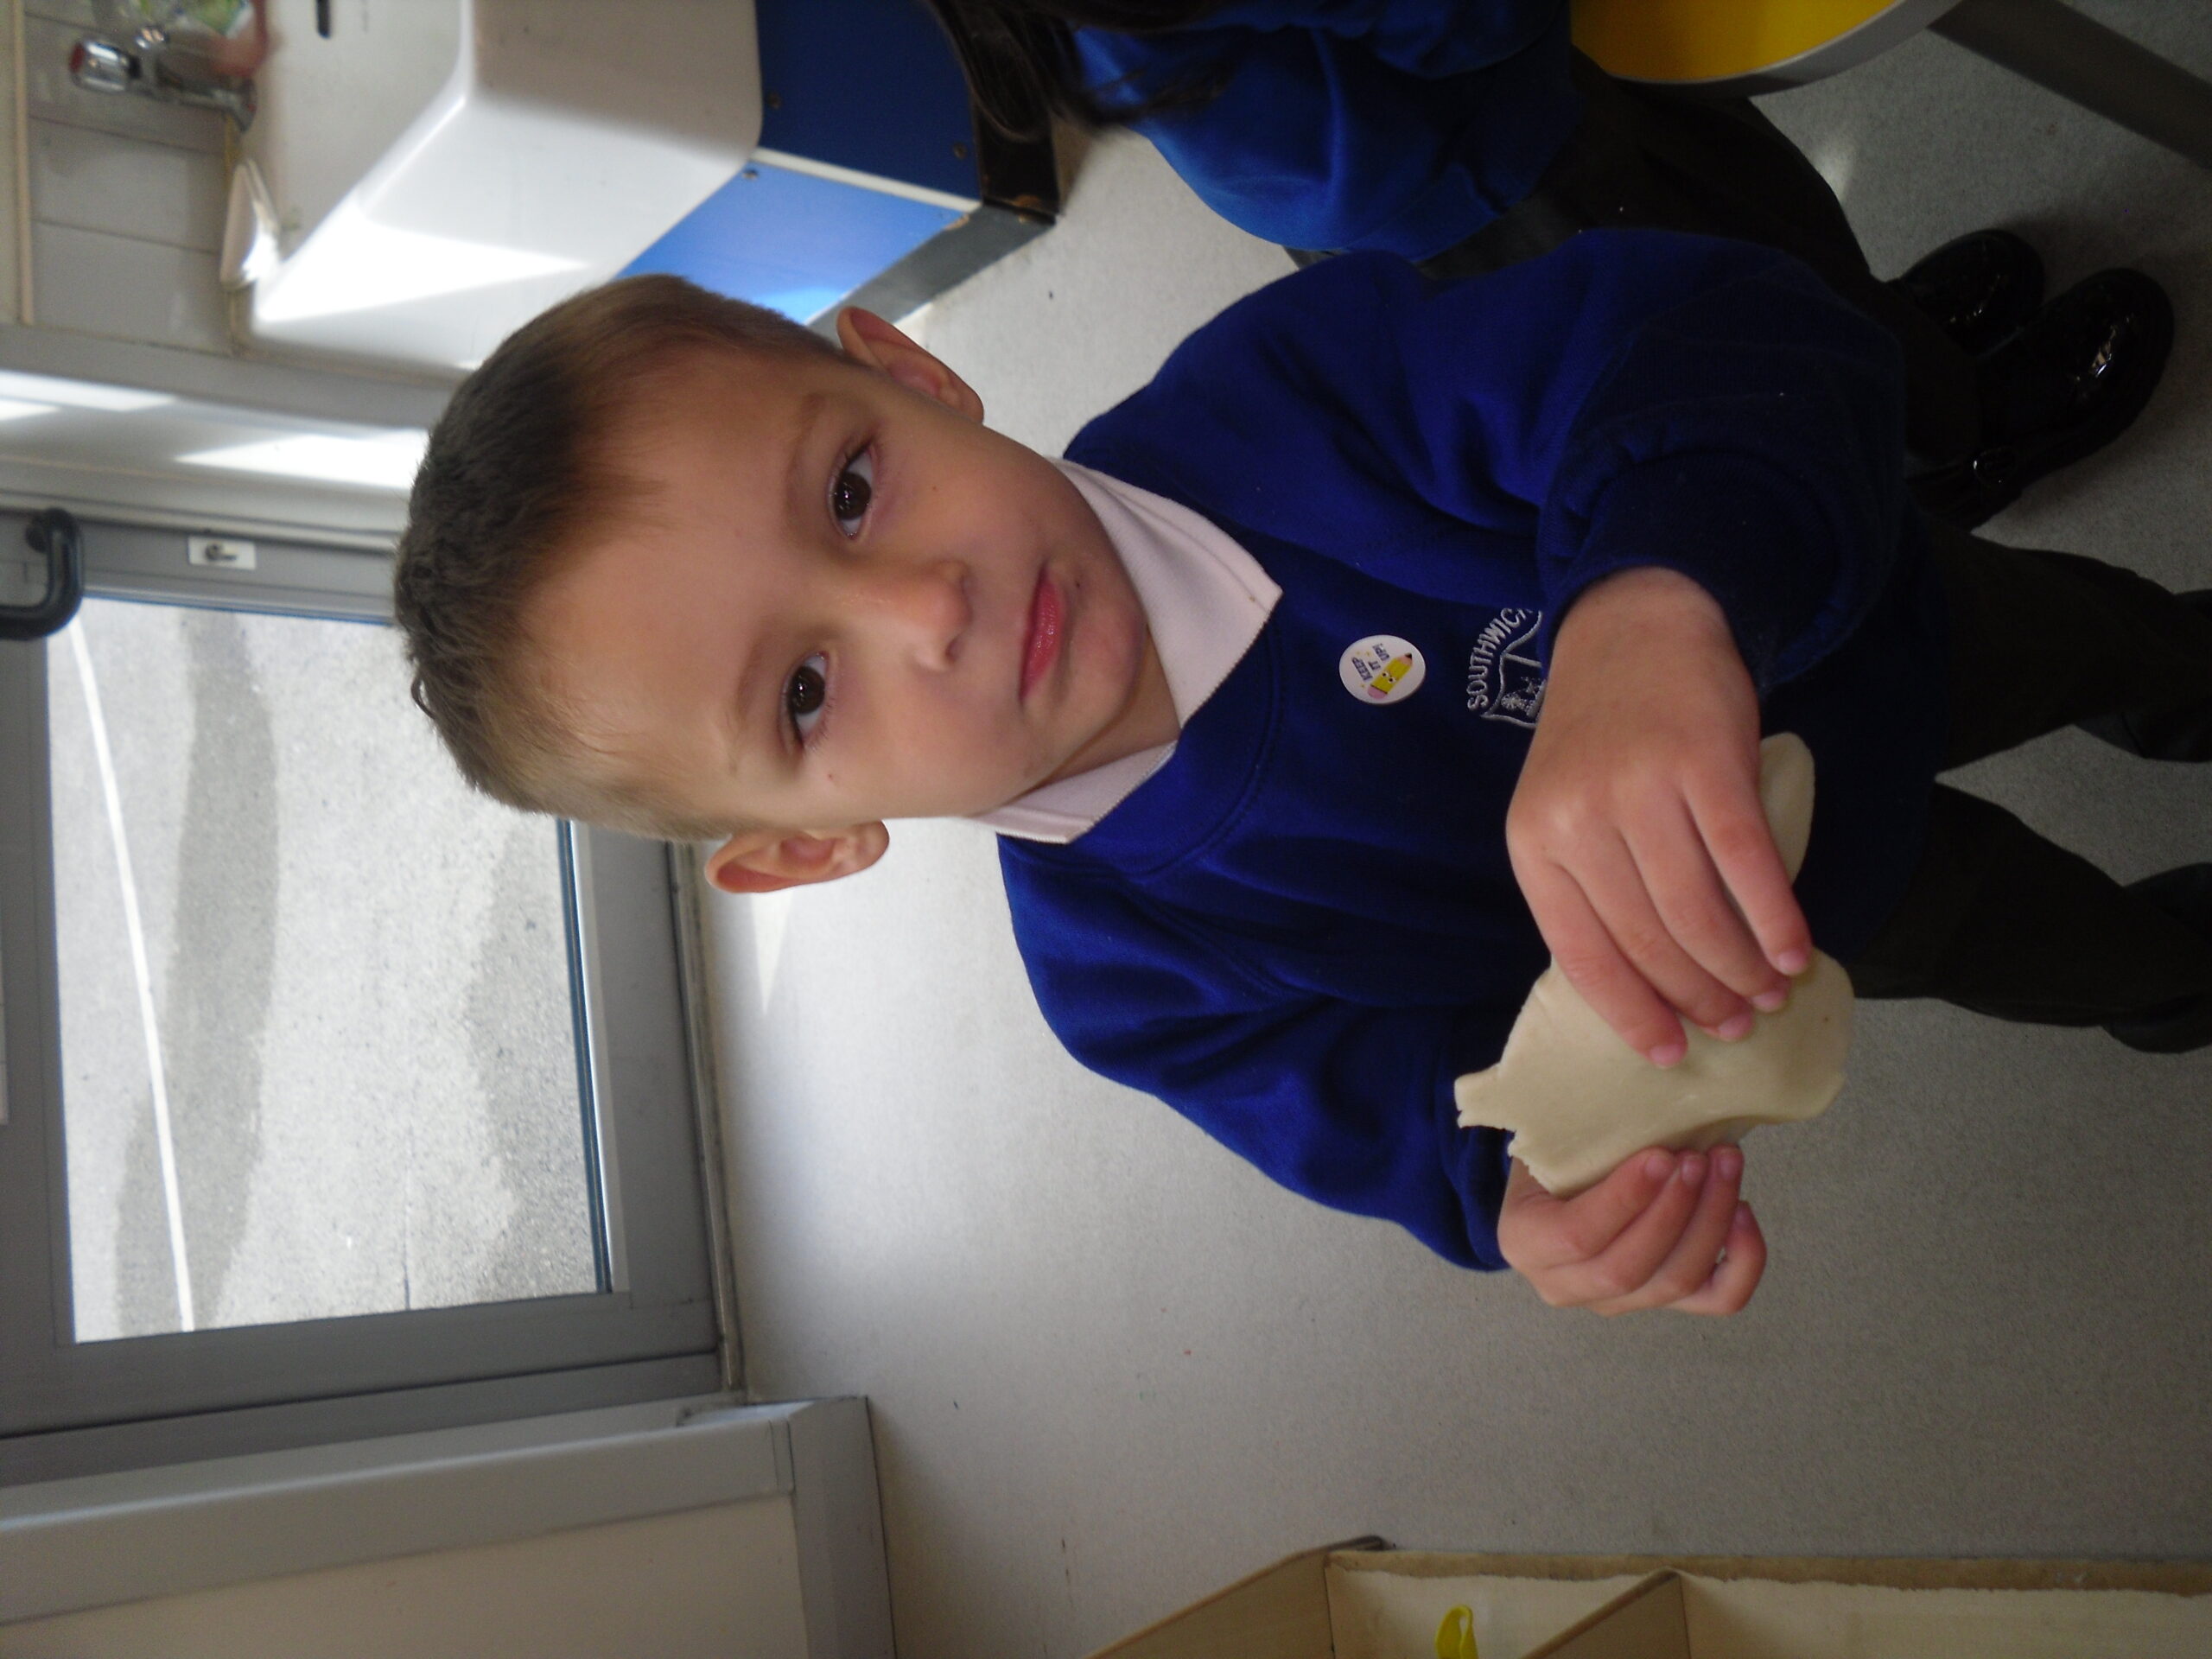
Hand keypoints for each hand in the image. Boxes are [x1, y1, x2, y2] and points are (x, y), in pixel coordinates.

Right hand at [1498, 1146, 1764, 1314]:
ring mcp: (1619, 1302)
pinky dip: (1743, 1260)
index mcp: (1525, 1243)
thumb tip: (1630, 1095)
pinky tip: (1744, 1211)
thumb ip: (1572, 1132)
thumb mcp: (1545, 1137)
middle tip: (1700, 1158)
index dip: (1625, 1199)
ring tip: (1725, 1166)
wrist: (1559, 1186)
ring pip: (1676, 1282)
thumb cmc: (1555, 1152)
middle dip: (1675, 1210)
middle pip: (1630, 1269)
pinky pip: (1718, 1299)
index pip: (1578, 1237)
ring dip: (1710, 1221)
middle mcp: (1567, 1286)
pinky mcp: (1666, 1301)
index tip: (1662, 1155)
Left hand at [1508, 567, 1812, 1066]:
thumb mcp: (1566, 810)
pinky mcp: (1703, 765)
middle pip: (1647, 941)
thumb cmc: (1605, 735)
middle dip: (1699, 996)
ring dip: (1742, 966)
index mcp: (1535, 845)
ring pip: (1697, 911)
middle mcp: (1578, 822)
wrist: (1633, 628)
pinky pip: (1745, 862)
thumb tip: (1646, 982)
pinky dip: (1775, 917)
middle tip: (1738, 1024)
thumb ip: (1593, 884)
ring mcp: (1639, 792)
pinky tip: (1795, 949)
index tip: (1670, 1053)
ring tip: (1771, 993)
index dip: (1631, 1013)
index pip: (1581, 956)